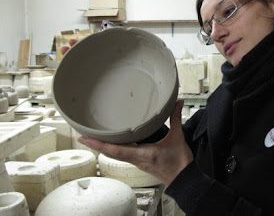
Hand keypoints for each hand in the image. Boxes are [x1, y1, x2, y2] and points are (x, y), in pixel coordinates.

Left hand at [78, 100, 193, 185]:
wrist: (183, 178)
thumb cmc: (180, 162)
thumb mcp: (178, 137)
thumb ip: (175, 118)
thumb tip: (177, 102)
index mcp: (143, 154)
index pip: (116, 149)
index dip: (99, 144)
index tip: (85, 138)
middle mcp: (137, 159)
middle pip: (111, 152)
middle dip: (96, 144)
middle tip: (83, 135)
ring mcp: (137, 162)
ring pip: (115, 154)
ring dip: (103, 147)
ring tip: (93, 138)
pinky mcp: (140, 162)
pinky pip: (123, 155)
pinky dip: (113, 149)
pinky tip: (112, 143)